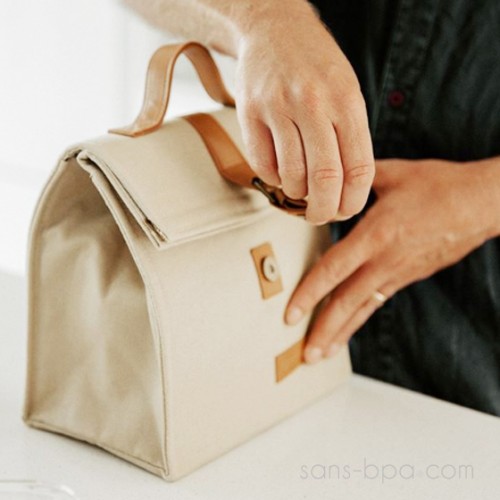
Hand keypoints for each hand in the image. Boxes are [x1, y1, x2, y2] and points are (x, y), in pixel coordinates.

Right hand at [234, 3, 373, 223]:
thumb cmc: (315, 64)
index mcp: (346, 101)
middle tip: (320, 216)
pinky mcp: (250, 112)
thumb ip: (350, 136)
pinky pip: (263, 164)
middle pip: (325, 178)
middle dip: (324, 210)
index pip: (359, 167)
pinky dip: (273, 179)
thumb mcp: (347, 90)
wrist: (273, 26)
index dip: (354, 200)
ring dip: (297, 193)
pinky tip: (280, 172)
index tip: (346, 211)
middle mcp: (314, 104)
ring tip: (300, 189)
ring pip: (292, 175)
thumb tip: (348, 188)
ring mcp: (279, 107)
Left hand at [285, 157, 499, 362]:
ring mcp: (397, 273)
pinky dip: (358, 319)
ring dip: (339, 333)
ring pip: (362, 309)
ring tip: (319, 354)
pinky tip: (346, 329)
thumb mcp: (393, 174)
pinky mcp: (407, 277)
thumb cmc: (440, 186)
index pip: (334, 269)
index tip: (291, 313)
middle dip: (323, 329)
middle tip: (304, 353)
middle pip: (346, 301)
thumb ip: (356, 179)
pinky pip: (376, 302)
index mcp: (376, 234)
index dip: (309, 293)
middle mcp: (384, 260)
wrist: (482, 203)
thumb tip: (329, 177)